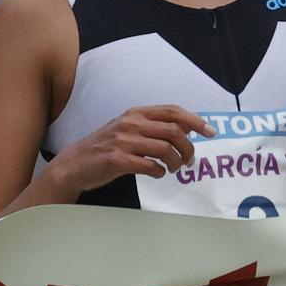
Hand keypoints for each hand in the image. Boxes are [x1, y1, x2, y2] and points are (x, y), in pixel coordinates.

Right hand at [50, 105, 211, 194]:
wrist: (75, 164)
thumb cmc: (105, 147)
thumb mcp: (127, 129)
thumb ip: (152, 127)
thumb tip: (185, 130)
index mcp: (135, 113)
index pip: (172, 111)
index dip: (195, 121)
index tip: (210, 132)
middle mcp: (131, 124)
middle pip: (174, 131)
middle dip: (188, 148)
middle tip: (189, 160)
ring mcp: (124, 141)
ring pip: (165, 149)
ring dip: (175, 162)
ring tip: (173, 169)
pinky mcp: (118, 160)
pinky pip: (150, 166)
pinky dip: (159, 172)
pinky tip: (157, 174)